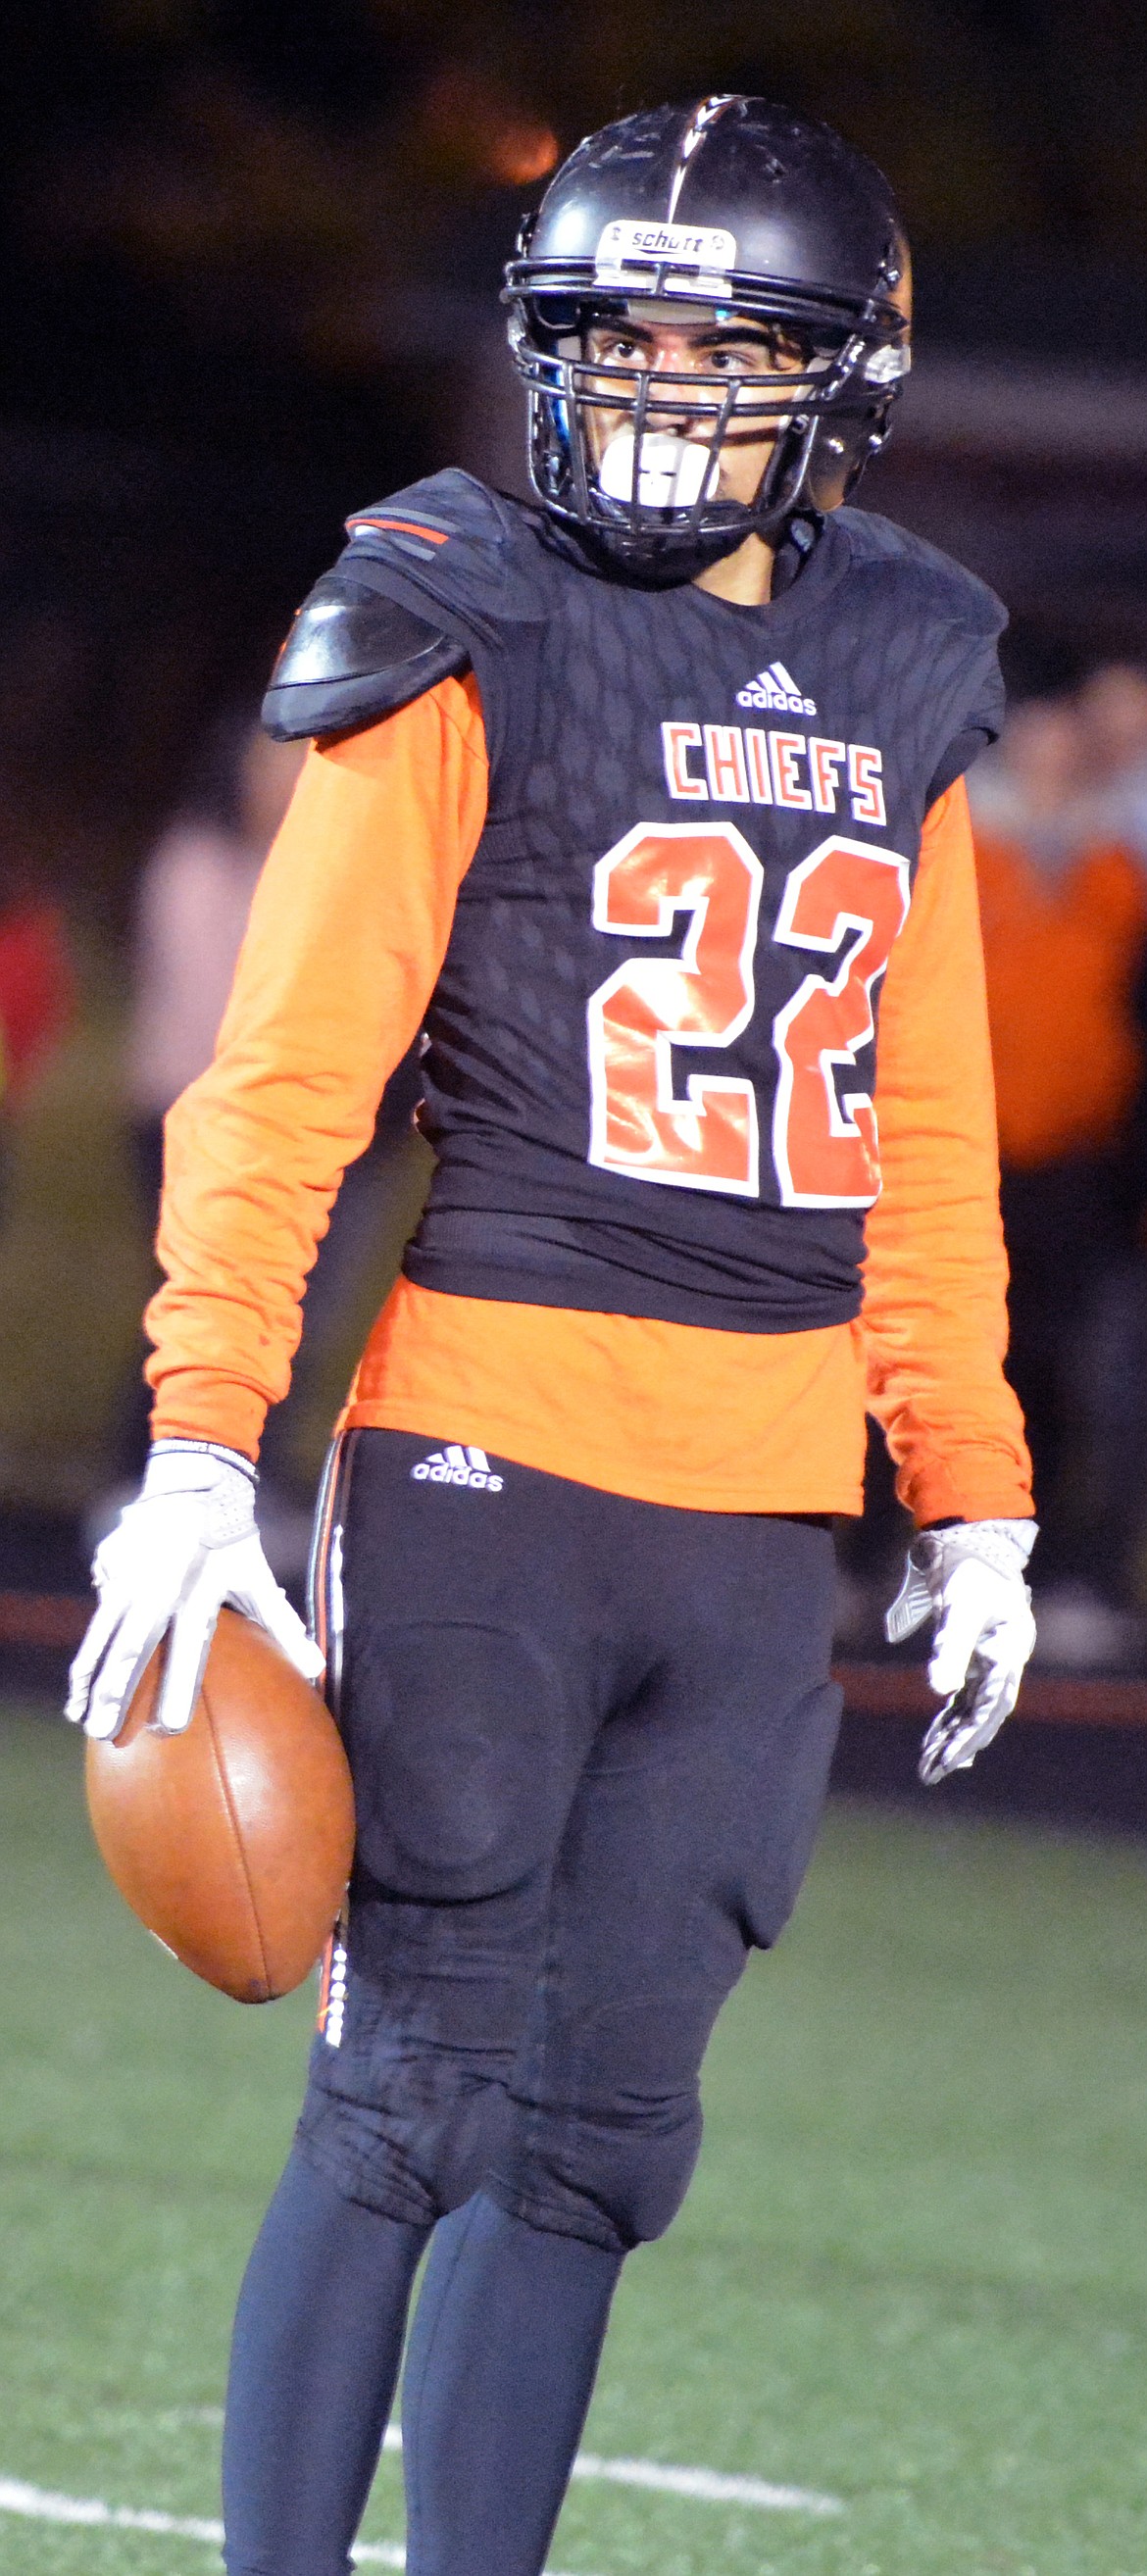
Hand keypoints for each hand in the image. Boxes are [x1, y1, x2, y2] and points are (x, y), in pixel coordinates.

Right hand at [66, 1440, 323, 1740]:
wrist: (194, 1481)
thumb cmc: (232, 1538)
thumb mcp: (258, 1579)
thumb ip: (282, 1627)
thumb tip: (316, 1670)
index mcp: (197, 1592)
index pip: (186, 1651)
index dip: (177, 1690)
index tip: (168, 1730)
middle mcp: (157, 1586)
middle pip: (130, 1648)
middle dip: (113, 1692)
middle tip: (100, 1731)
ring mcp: (126, 1575)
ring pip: (102, 1635)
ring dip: (88, 1677)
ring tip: (78, 1716)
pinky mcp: (107, 1566)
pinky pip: (99, 1612)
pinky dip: (90, 1648)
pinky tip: (81, 1683)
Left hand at [884, 1519, 1036, 1785]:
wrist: (970, 1541)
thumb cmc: (967, 1572)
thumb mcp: (957, 1609)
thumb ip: (950, 1650)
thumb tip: (938, 1691)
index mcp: (1008, 1650)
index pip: (990, 1704)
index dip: (970, 1734)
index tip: (949, 1759)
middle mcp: (1003, 1659)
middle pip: (983, 1712)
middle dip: (959, 1743)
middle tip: (933, 1773)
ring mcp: (990, 1658)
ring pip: (972, 1706)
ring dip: (952, 1734)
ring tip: (932, 1766)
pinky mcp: (974, 1654)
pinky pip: (964, 1693)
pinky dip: (950, 1715)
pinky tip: (937, 1737)